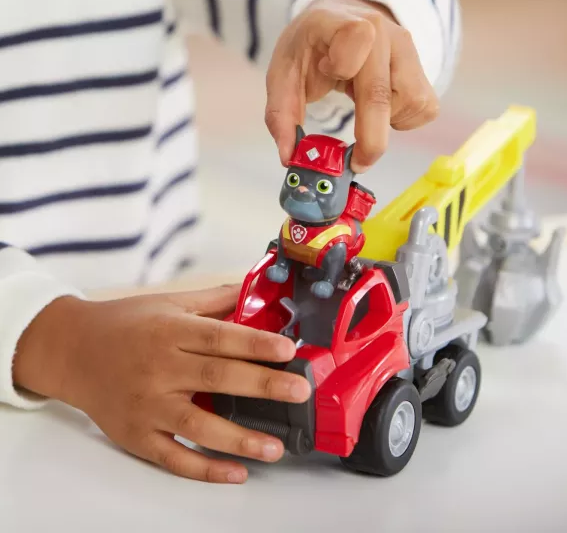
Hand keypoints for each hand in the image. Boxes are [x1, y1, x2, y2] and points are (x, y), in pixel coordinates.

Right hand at [13, 285, 310, 483]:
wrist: (71, 350)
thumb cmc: (125, 323)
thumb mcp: (168, 302)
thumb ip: (213, 299)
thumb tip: (253, 290)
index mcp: (170, 332)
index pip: (219, 338)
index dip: (255, 344)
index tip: (288, 350)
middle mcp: (159, 369)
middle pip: (217, 379)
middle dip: (263, 386)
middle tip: (299, 392)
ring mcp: (147, 406)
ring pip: (198, 426)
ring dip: (240, 439)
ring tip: (276, 446)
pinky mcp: (136, 435)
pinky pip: (173, 457)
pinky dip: (204, 469)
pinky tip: (235, 473)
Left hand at [265, 0, 438, 172]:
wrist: (341, 20)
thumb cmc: (311, 48)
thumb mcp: (283, 72)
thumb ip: (281, 115)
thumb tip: (290, 157)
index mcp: (340, 22)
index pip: (356, 38)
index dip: (343, 65)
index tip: (328, 73)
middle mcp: (381, 31)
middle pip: (382, 93)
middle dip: (370, 140)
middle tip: (356, 163)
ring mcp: (407, 48)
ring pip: (410, 102)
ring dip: (388, 123)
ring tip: (363, 110)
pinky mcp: (423, 68)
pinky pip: (424, 107)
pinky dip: (403, 120)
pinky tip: (382, 110)